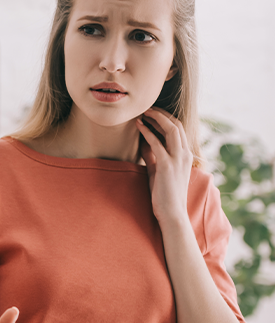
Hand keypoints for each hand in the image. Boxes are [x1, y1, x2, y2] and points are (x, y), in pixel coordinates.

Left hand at [136, 106, 192, 226]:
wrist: (171, 214)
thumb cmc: (163, 194)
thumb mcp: (157, 170)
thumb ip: (152, 155)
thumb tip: (142, 142)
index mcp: (185, 155)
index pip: (178, 130)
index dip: (165, 119)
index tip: (151, 114)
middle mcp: (185, 154)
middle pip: (176, 125)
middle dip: (161, 114)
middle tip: (145, 108)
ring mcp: (178, 159)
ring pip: (170, 129)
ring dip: (155, 118)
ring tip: (142, 113)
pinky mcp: (167, 165)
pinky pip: (156, 143)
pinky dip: (147, 132)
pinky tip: (138, 127)